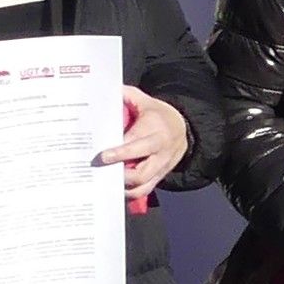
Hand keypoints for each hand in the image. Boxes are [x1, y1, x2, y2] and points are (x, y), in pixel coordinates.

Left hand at [94, 85, 189, 200]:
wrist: (183, 128)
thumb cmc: (157, 114)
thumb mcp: (144, 101)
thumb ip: (126, 95)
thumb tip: (105, 90)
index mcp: (156, 130)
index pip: (136, 144)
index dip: (120, 153)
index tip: (102, 156)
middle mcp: (161, 151)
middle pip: (142, 170)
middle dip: (120, 173)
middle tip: (100, 172)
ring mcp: (162, 165)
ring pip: (144, 182)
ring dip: (124, 185)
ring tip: (106, 181)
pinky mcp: (161, 175)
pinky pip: (147, 189)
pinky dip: (131, 192)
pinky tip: (116, 189)